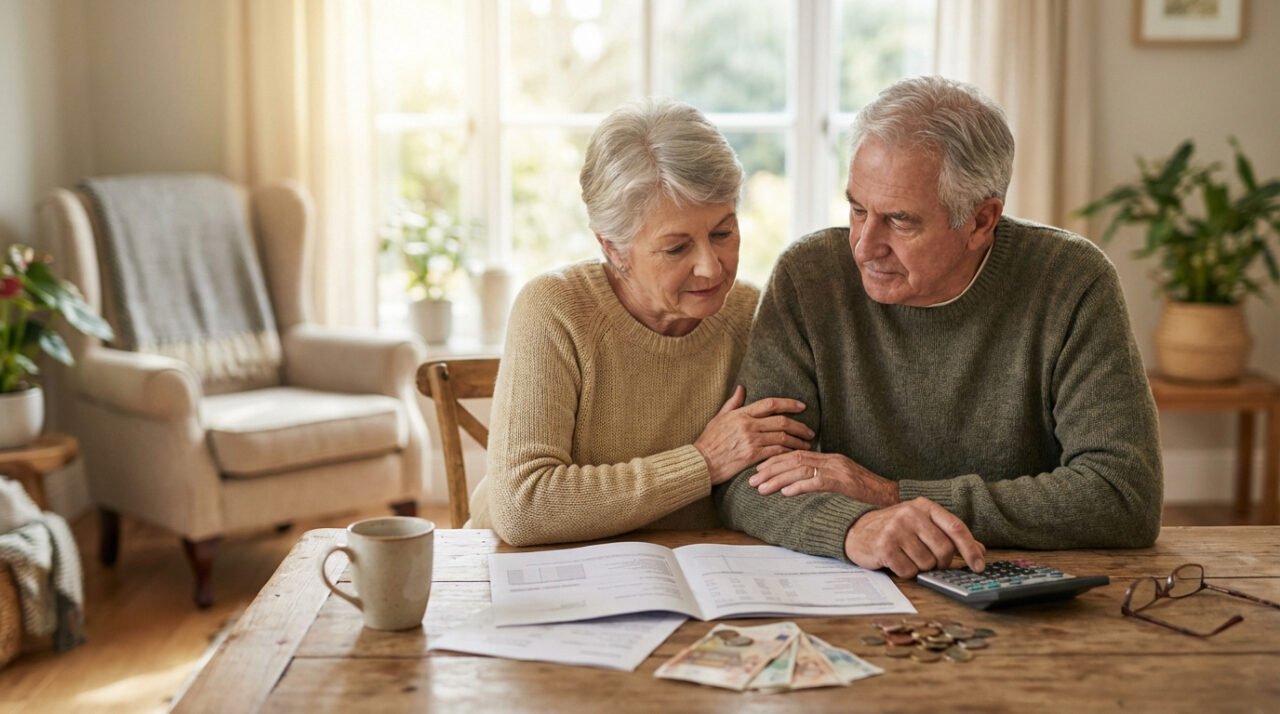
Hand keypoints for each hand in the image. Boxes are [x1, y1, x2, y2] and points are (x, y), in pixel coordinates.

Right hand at [694, 386, 813, 484]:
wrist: (701, 462)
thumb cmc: (709, 441)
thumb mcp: (719, 418)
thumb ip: (733, 403)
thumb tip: (741, 388)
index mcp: (741, 414)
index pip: (770, 404)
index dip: (789, 404)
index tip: (802, 406)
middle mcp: (748, 425)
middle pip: (782, 421)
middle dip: (799, 426)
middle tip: (810, 431)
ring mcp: (751, 440)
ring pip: (782, 438)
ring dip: (798, 441)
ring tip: (806, 444)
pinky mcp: (752, 456)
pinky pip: (776, 452)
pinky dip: (788, 453)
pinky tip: (795, 455)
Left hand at [749, 451, 897, 506]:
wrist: (892, 500)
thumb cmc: (866, 496)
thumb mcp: (842, 483)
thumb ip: (822, 480)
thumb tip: (798, 486)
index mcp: (829, 458)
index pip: (796, 454)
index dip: (774, 461)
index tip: (757, 469)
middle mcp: (832, 460)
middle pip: (794, 458)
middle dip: (769, 469)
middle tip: (751, 479)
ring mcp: (838, 470)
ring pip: (801, 469)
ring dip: (778, 479)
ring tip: (761, 488)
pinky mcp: (844, 483)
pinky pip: (817, 482)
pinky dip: (799, 486)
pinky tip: (785, 493)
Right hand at [843, 498, 985, 577]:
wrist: (857, 530)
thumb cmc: (895, 529)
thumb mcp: (922, 525)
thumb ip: (950, 535)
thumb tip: (980, 550)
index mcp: (924, 506)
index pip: (956, 527)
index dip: (970, 549)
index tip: (979, 566)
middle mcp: (910, 514)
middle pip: (944, 550)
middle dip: (941, 563)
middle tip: (931, 562)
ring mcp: (896, 529)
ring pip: (927, 563)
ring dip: (921, 568)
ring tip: (908, 557)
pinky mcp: (884, 546)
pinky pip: (909, 570)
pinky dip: (906, 572)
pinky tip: (896, 562)